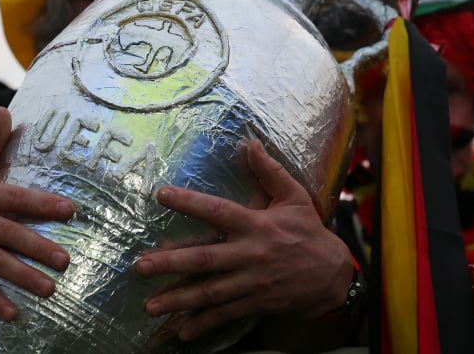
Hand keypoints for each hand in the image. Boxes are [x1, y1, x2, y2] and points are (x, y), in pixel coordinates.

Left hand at [134, 139, 352, 340]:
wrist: (333, 277)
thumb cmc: (309, 233)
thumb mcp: (295, 198)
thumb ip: (270, 171)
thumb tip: (251, 143)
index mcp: (257, 225)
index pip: (218, 211)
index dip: (190, 202)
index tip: (161, 195)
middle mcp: (251, 254)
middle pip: (206, 258)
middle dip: (171, 263)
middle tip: (140, 266)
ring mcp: (252, 282)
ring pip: (210, 292)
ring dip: (178, 300)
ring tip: (149, 305)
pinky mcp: (256, 303)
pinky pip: (226, 315)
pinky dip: (204, 324)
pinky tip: (182, 331)